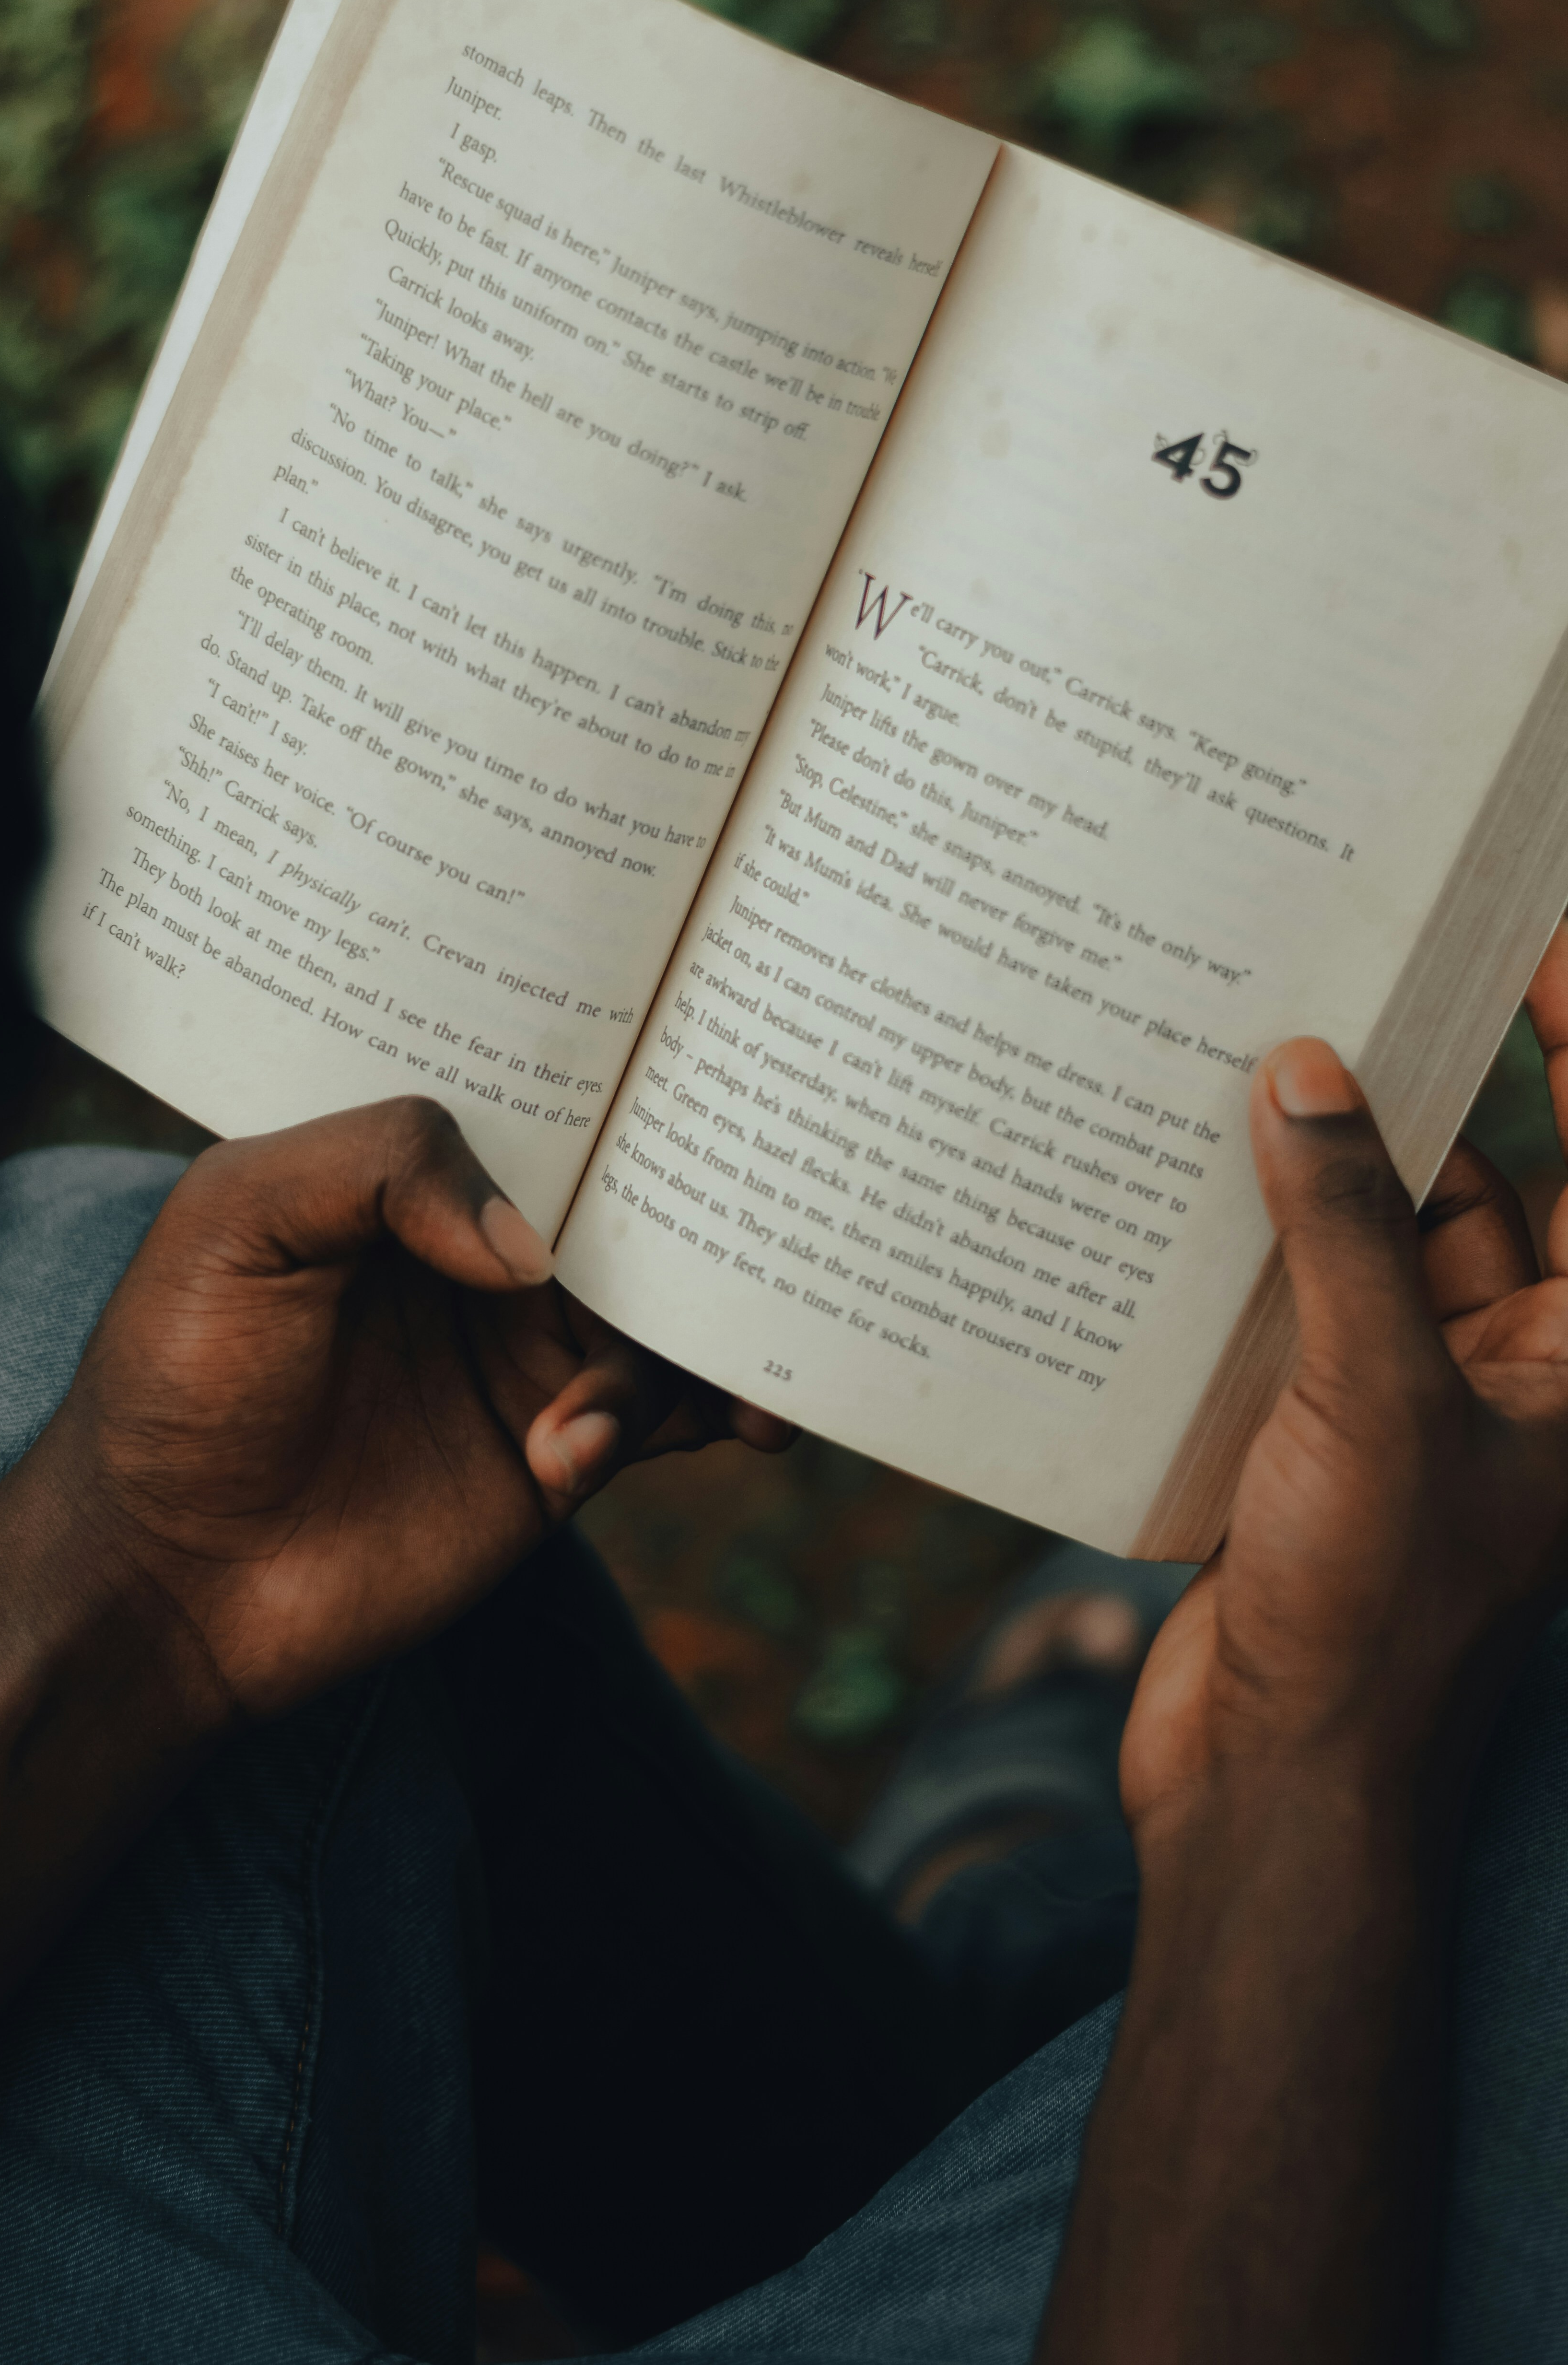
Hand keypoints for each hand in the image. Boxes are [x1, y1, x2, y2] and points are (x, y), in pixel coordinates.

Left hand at [36, 1097, 788, 1718]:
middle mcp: (487, 1256)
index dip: (623, 1088)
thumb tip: (528, 1240)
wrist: (166, 1575)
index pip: (550, 1110)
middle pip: (636, 1207)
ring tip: (692, 1384)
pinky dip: (679, 1418)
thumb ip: (375, 1165)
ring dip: (701, 1332)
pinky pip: (657, 1417)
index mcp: (418, 1180)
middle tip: (766, 1223)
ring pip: (667, 1313)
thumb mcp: (235, 1218)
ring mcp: (529, 1354)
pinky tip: (583, 1448)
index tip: (693, 1068)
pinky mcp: (556, 1456)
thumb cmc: (174, 1376)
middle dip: (710, 1207)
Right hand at [1123, 924, 1567, 1840]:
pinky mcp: (1324, 1420)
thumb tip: (1309, 1080)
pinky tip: (1183, 1162)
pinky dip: (1254, 1232)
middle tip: (1357, 957)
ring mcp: (1419, 1392)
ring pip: (1380, 1227)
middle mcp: (1517, 1366)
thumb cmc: (1378, 1615)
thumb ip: (1348, 1234)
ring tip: (1247, 1037)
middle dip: (1427, 1079)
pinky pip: (1301, 1290)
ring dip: (1323, 1152)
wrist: (1278, 1784)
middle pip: (1492, 1177)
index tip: (1529, 927)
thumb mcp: (1376, 1402)